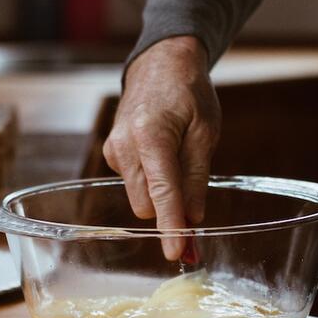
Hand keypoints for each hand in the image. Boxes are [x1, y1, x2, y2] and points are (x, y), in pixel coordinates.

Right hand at [103, 36, 220, 259]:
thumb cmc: (188, 93)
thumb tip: (194, 220)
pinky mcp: (111, 154)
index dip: (171, 228)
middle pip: (147, 204)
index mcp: (151, 137)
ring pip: (140, 198)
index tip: (176, 253)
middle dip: (170, 212)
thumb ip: (197, 178)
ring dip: (162, 195)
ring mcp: (114, 151)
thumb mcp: (205, 133)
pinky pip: (134, 184)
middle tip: (196, 208)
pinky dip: (152, 181)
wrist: (161, 63)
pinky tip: (162, 156)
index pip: (162, 194)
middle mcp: (124, 146)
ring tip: (179, 161)